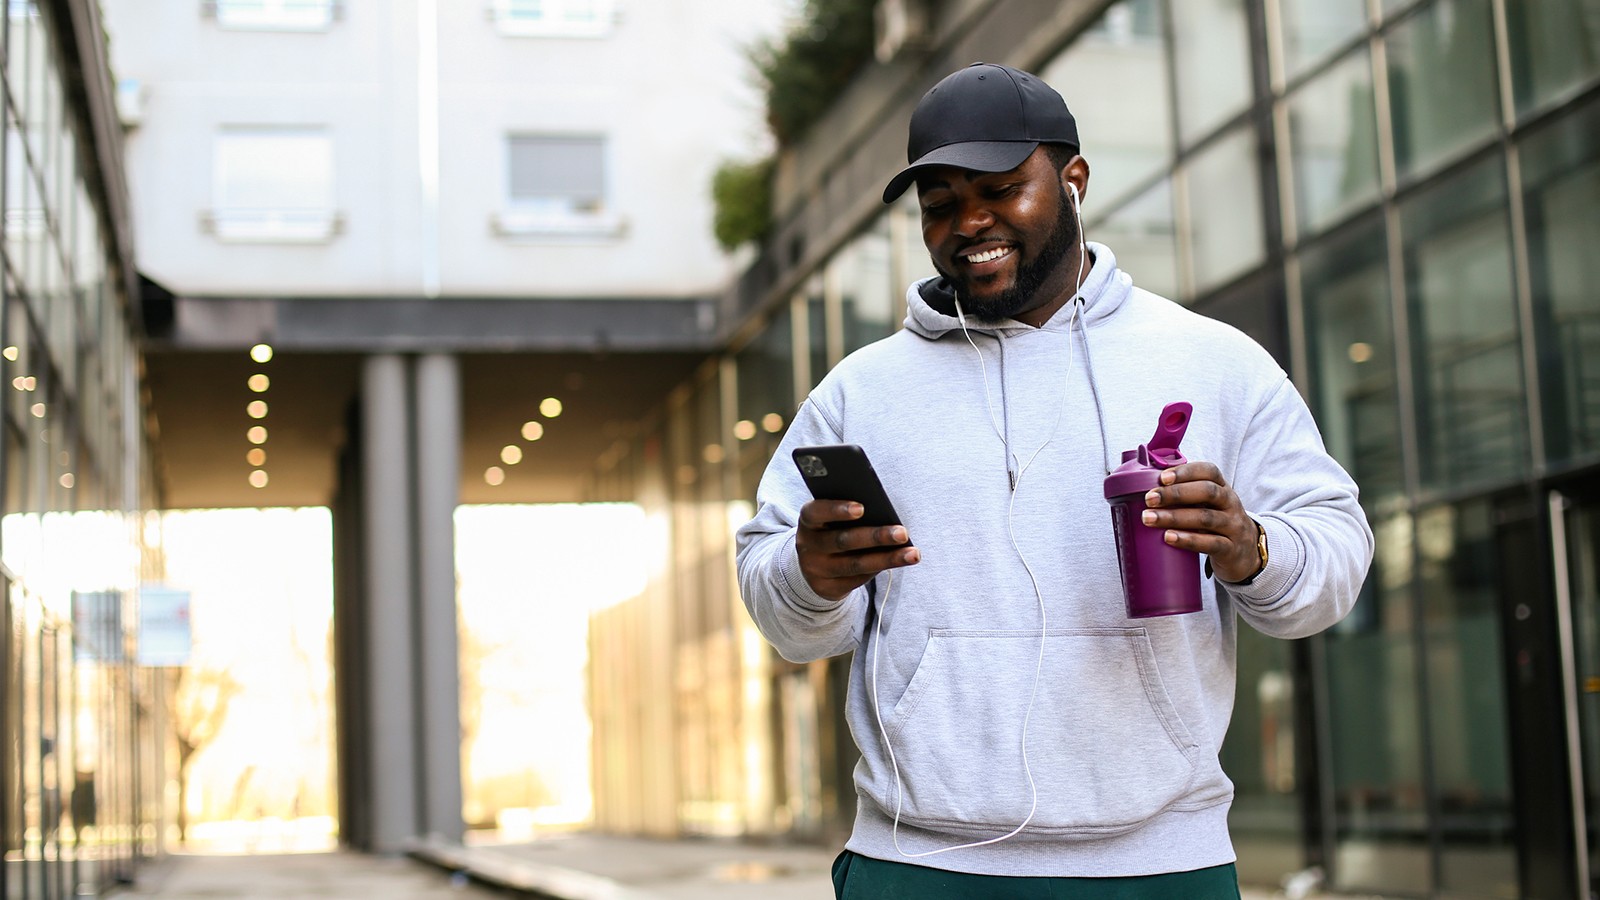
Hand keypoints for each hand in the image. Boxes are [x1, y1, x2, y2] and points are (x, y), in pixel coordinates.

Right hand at [795, 499, 919, 601]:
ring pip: (856, 564)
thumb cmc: (831, 530)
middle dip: (875, 537)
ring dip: (887, 559)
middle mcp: (808, 546)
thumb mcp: (830, 519)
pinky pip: (858, 579)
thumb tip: (883, 514)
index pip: (816, 512)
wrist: (812, 565)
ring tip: (913, 554)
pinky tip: (900, 561)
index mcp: (808, 521)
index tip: (862, 508)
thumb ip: (848, 513)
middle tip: (902, 533)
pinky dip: (881, 568)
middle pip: (843, 541)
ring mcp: (817, 570)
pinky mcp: (829, 588)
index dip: (837, 510)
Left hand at [1140, 461, 1260, 582]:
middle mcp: (1230, 504)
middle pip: (1207, 492)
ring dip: (1175, 517)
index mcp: (1223, 488)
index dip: (1186, 472)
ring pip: (1205, 518)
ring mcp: (1233, 526)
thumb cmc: (1217, 525)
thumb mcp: (1208, 506)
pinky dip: (1188, 540)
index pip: (1209, 471)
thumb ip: (1186, 496)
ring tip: (1149, 519)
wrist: (1246, 555)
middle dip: (1176, 493)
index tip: (1162, 477)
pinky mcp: (1232, 549)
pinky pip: (1211, 543)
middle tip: (1149, 499)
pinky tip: (1169, 538)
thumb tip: (1145, 487)